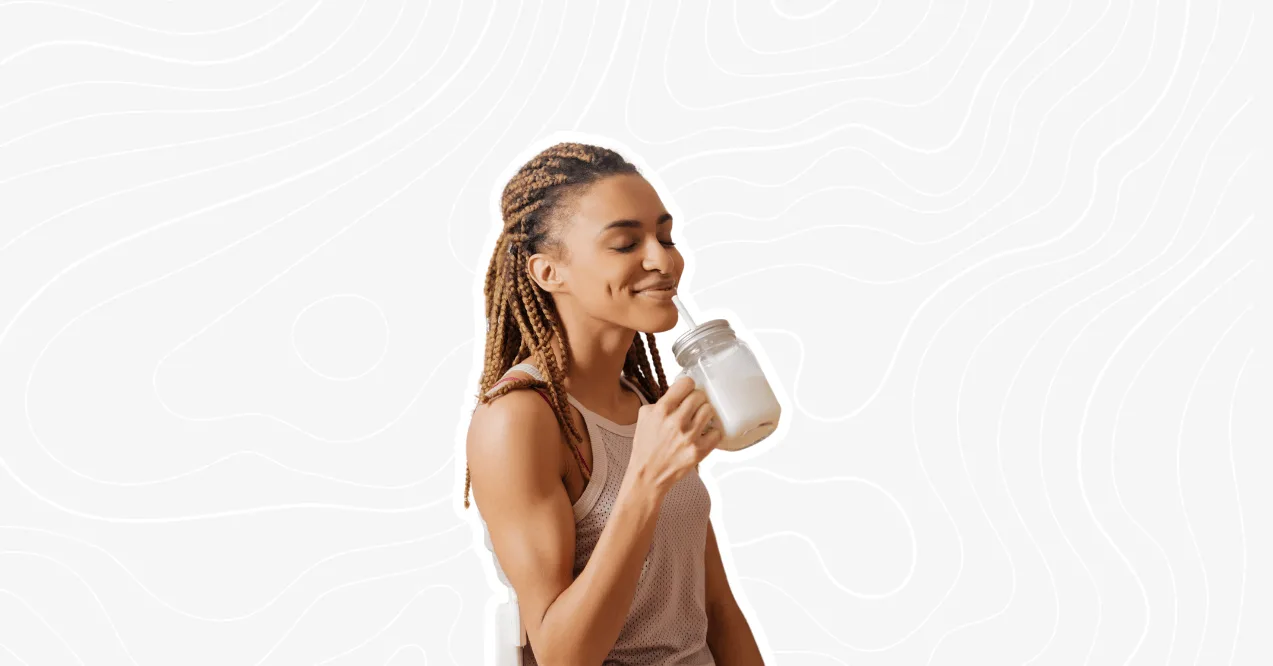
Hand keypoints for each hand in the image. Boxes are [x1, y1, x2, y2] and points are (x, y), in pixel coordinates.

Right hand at [627, 376, 721, 494]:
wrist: (647, 475)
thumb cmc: (645, 447)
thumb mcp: (644, 417)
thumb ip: (660, 402)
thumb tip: (676, 393)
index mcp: (662, 410)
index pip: (686, 383)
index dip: (688, 386)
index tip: (687, 391)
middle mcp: (676, 421)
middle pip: (700, 396)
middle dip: (697, 400)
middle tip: (693, 407)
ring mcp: (689, 436)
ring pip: (709, 410)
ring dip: (705, 414)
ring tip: (699, 420)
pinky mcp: (699, 451)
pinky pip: (717, 433)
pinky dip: (712, 433)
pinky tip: (704, 435)